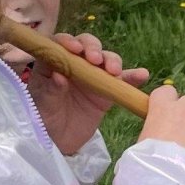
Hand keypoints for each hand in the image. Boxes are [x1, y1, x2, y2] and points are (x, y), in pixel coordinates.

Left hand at [25, 30, 150, 158]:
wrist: (59, 143)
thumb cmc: (44, 119)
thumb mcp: (43, 105)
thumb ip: (50, 89)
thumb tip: (60, 76)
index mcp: (54, 62)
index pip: (61, 43)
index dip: (69, 41)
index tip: (75, 49)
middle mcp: (75, 63)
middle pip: (87, 45)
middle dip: (93, 48)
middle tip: (95, 60)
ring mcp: (93, 76)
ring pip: (105, 59)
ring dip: (112, 60)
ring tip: (114, 71)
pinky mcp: (107, 91)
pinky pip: (122, 81)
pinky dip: (133, 77)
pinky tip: (142, 74)